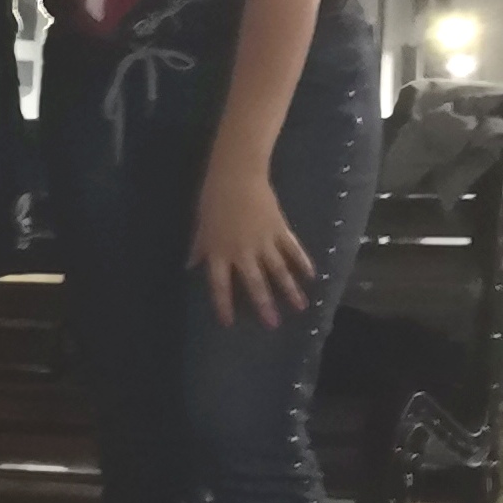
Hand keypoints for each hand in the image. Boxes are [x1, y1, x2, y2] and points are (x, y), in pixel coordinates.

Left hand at [190, 159, 314, 328]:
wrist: (237, 176)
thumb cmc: (213, 199)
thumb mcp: (201, 225)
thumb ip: (200, 247)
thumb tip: (190, 266)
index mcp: (218, 252)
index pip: (219, 285)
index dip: (223, 304)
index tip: (228, 323)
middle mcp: (242, 252)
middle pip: (255, 283)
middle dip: (264, 305)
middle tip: (273, 325)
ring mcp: (264, 242)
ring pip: (279, 271)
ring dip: (290, 290)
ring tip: (300, 307)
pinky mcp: (280, 230)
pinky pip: (293, 250)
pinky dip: (303, 263)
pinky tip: (311, 276)